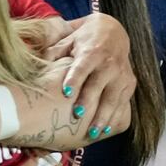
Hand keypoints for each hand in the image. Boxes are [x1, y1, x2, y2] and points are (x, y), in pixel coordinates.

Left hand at [43, 13, 133, 139]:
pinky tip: (105, 130)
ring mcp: (121, 74)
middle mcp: (109, 63)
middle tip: (77, 117)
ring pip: (113, 98)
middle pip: (98, 86)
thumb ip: (52, 53)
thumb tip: (36, 66)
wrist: (113, 32)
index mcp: (92, 52)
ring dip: (103, 116)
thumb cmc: (82, 40)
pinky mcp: (129, 83)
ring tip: (92, 133)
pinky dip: (114, 118)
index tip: (66, 93)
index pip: (82, 67)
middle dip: (89, 102)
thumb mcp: (67, 41)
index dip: (75, 80)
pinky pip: (122, 103)